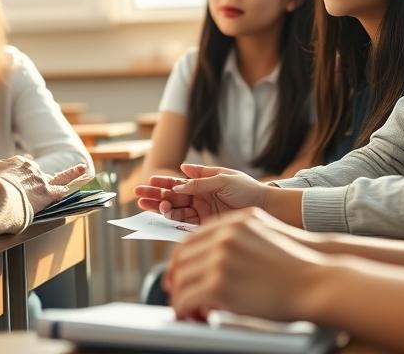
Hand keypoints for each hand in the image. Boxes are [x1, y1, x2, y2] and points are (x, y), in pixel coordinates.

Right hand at [0, 147, 88, 212]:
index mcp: (18, 163)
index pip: (22, 167)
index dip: (19, 176)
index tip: (15, 182)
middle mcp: (32, 168)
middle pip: (39, 172)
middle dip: (38, 179)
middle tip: (34, 189)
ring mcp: (41, 180)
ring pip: (58, 176)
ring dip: (71, 173)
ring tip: (82, 169)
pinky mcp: (47, 193)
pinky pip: (61, 190)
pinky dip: (69, 189)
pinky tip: (77, 189)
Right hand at [134, 164, 268, 224]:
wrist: (266, 209)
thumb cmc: (247, 190)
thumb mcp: (223, 180)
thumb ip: (200, 182)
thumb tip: (179, 180)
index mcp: (203, 182)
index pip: (178, 182)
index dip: (163, 182)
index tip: (148, 182)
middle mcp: (200, 197)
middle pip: (172, 196)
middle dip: (154, 195)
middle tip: (137, 195)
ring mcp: (201, 211)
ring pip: (175, 209)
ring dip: (160, 207)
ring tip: (146, 205)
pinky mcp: (205, 224)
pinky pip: (185, 223)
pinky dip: (173, 219)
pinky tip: (162, 215)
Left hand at [168, 208, 326, 322]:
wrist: (316, 281)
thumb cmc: (296, 264)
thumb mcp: (265, 234)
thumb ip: (239, 237)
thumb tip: (216, 254)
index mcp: (234, 222)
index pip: (193, 238)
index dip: (181, 258)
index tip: (178, 272)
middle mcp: (224, 237)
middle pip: (183, 257)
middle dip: (176, 277)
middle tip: (175, 293)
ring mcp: (220, 259)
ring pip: (182, 278)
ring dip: (179, 296)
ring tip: (185, 308)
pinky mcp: (218, 284)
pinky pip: (187, 297)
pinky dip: (182, 308)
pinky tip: (188, 315)